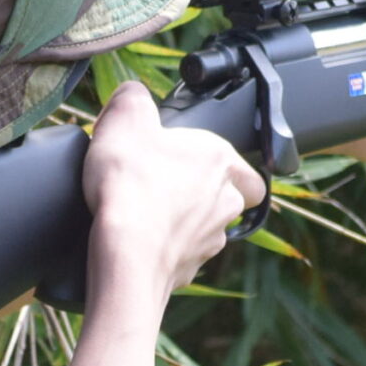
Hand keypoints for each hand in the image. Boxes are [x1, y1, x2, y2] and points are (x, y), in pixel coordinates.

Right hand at [81, 81, 265, 300]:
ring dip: (184, 223)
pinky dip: (165, 250)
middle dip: (202, 194)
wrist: (125, 253)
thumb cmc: (130, 185)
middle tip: (166, 188)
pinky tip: (138, 243)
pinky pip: (182, 257)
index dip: (213, 161)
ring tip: (146, 217)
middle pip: (228, 197)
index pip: (241, 164)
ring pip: (207, 229)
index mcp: (220, 160)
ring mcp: (211, 240)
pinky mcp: (189, 270)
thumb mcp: (124, 119)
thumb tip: (134, 95)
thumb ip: (134, 97)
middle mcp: (226, 201)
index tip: (182, 160)